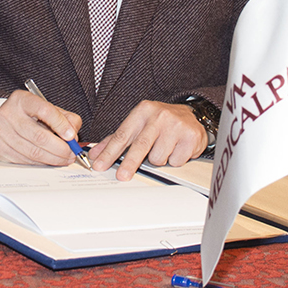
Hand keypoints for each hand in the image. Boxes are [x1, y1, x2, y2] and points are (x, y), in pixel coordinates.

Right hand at [0, 90, 83, 165]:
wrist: (0, 123)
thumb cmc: (28, 116)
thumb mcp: (47, 109)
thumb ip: (65, 118)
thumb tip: (73, 136)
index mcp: (22, 100)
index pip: (44, 110)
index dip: (60, 124)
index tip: (72, 136)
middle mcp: (8, 114)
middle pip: (39, 136)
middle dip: (60, 148)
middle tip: (72, 153)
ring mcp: (1, 133)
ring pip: (33, 152)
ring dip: (54, 158)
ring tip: (64, 158)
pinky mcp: (0, 149)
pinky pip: (26, 161)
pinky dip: (41, 163)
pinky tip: (49, 160)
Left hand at [88, 100, 206, 178]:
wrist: (192, 116)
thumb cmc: (161, 122)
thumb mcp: (138, 124)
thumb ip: (116, 138)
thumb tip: (95, 153)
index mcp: (143, 111)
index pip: (122, 135)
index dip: (109, 152)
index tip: (100, 164)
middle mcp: (159, 116)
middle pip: (140, 145)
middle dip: (129, 163)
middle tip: (122, 176)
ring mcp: (176, 126)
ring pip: (158, 157)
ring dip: (158, 159)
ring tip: (163, 148)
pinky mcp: (190, 137)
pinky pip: (175, 161)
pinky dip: (173, 160)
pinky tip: (176, 149)